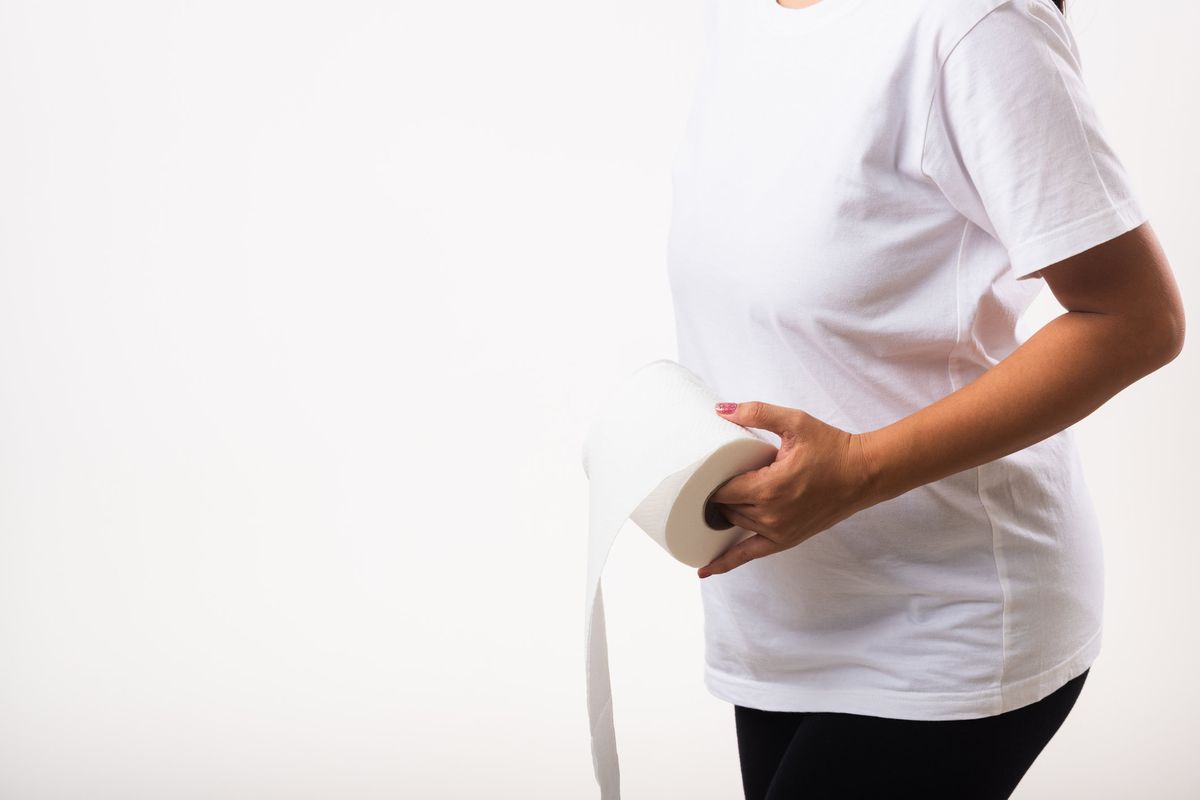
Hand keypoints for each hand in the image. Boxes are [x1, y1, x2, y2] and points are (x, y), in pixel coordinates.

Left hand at [699, 401, 877, 577]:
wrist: (864, 473)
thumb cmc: (832, 447)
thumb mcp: (795, 422)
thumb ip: (757, 413)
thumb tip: (721, 410)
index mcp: (769, 487)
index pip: (722, 490)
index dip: (708, 480)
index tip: (701, 471)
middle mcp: (771, 514)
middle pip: (725, 508)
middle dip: (715, 495)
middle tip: (708, 480)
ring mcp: (778, 531)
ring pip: (734, 524)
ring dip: (725, 512)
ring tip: (713, 500)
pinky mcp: (786, 540)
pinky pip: (748, 555)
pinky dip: (725, 563)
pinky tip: (705, 570)